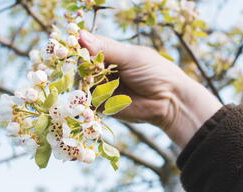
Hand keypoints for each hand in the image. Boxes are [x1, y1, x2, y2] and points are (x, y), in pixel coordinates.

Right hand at [79, 30, 221, 146]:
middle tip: (86, 66)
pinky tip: (88, 94)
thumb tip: (81, 36)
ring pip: (83, 82)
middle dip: (81, 65)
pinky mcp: (104, 104)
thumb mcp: (131, 57)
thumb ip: (106, 49)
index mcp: (112, 53)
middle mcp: (105, 69)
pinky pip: (88, 100)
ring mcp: (103, 87)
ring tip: (91, 80)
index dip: (80, 45)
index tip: (72, 45)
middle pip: (83, 64)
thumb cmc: (155, 73)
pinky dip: (85, 97)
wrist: (169, 101)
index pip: (89, 46)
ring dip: (83, 81)